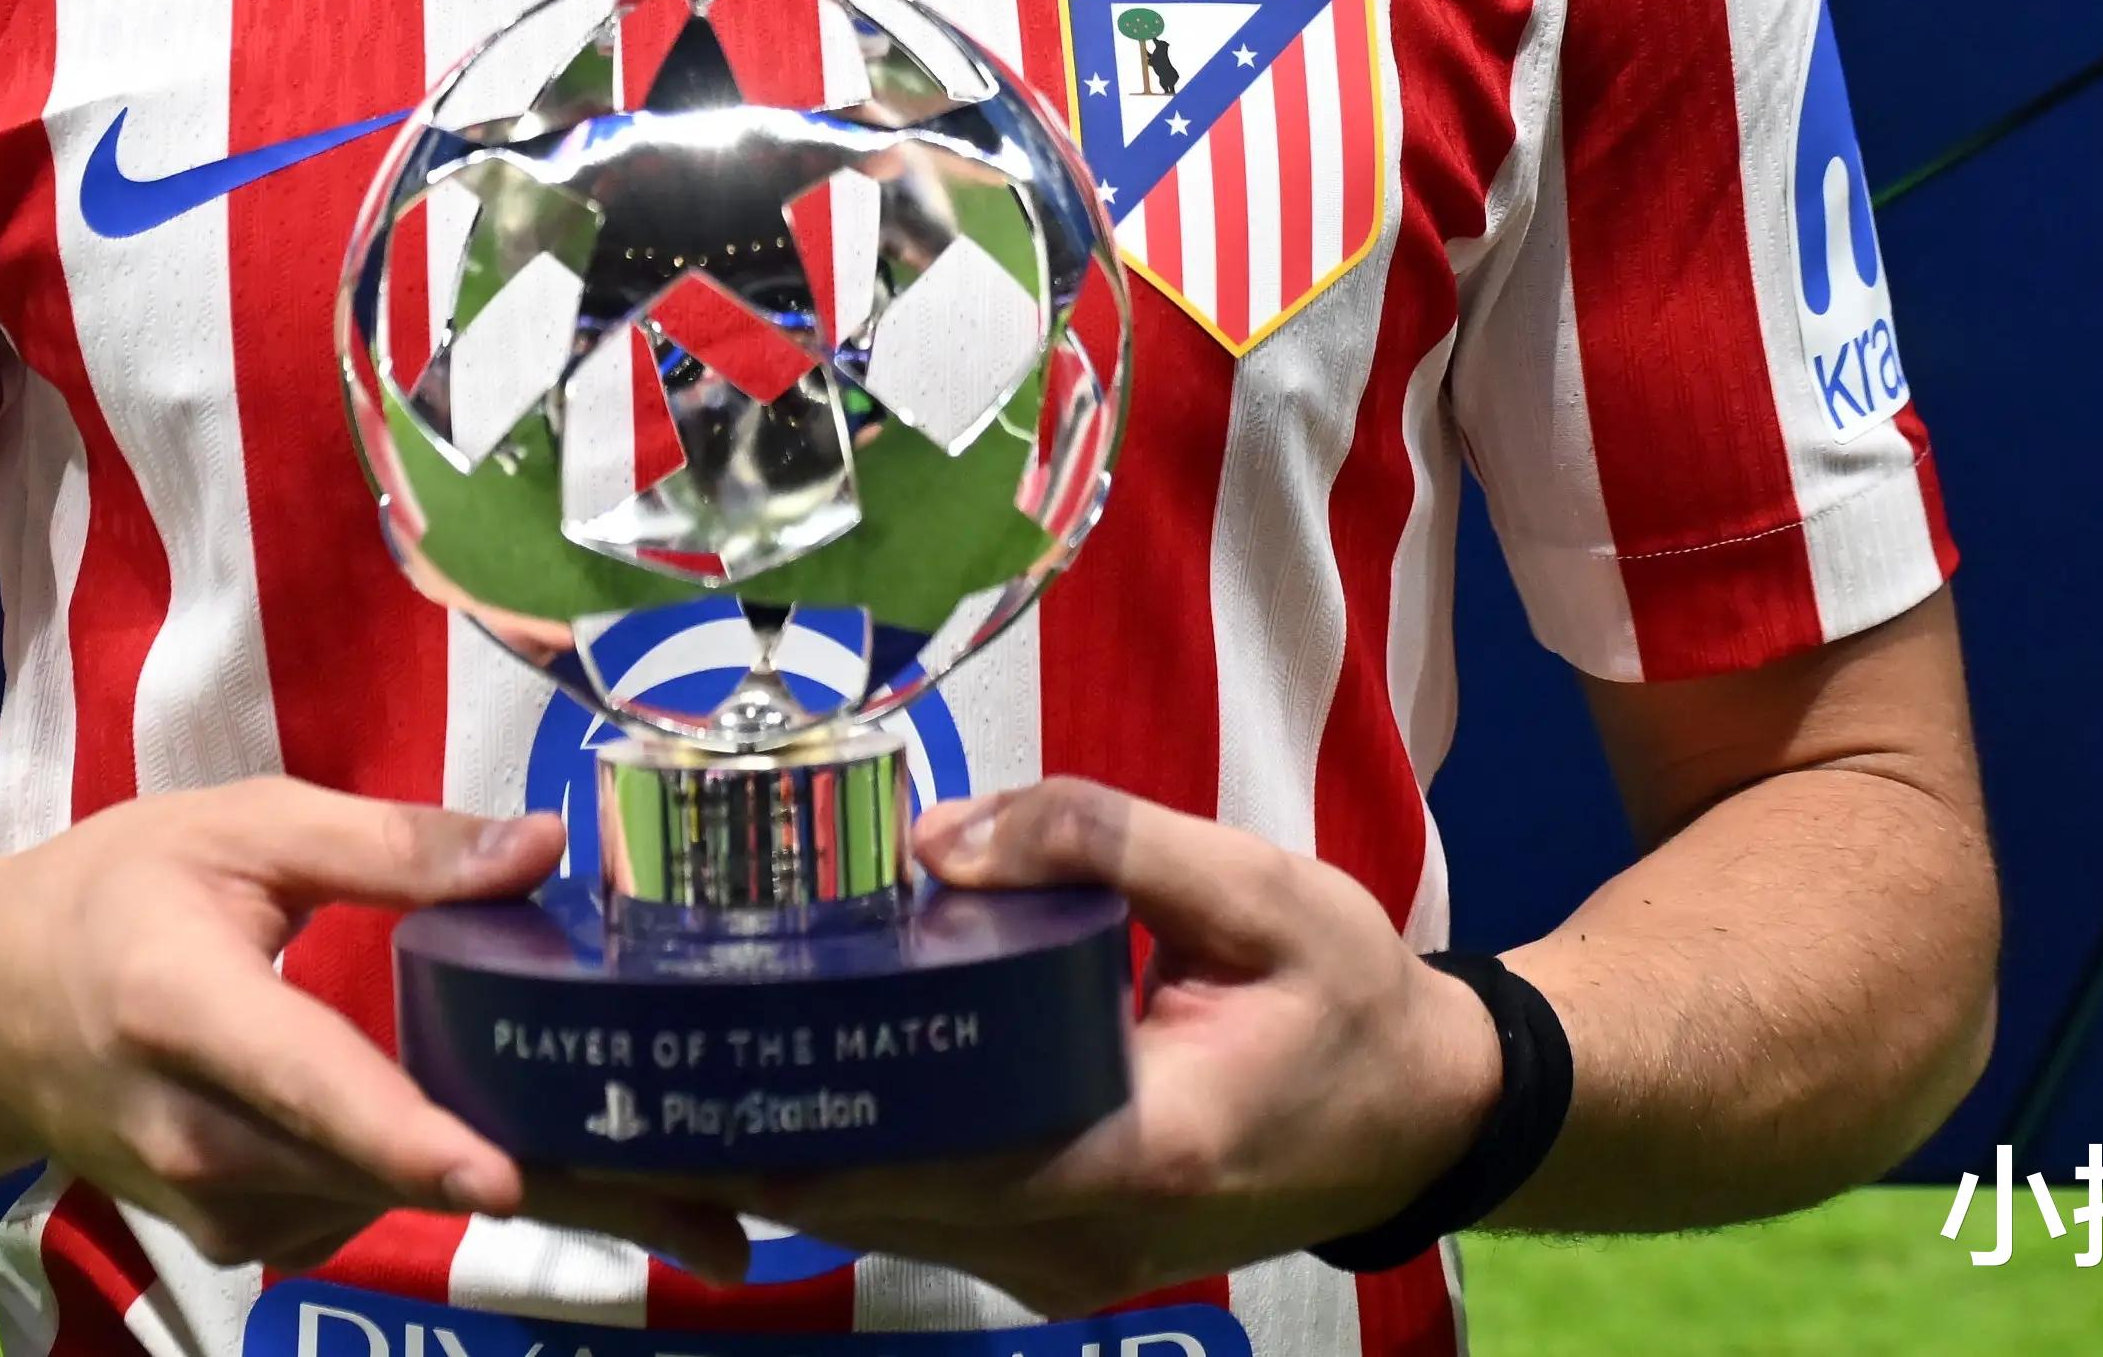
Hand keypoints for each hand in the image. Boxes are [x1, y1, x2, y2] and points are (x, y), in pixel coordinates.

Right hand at [0, 781, 746, 1281]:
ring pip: (401, 1205)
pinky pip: (373, 1210)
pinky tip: (563, 1154)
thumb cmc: (113, 896)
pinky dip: (465, 1185)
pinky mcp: (249, 1234)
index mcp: (193, 1013)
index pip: (316, 1088)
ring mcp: (225, 1209)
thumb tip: (541, 846)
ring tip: (693, 1190)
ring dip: (540, 1195)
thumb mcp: (242, 827)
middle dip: (568, 1195)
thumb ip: (389, 844)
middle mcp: (206, 1142)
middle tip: (725, 1223)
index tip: (507, 1172)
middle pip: (399, 1175)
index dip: (411, 1135)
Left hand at [754, 782, 1499, 1310]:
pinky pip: (935, 1217)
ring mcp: (1076, 1265)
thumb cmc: (1350, 995)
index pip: (934, 1154)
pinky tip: (807, 1076)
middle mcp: (1092, 1235)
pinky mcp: (1065, 1257)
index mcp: (1145, 1144)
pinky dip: (866, 1158)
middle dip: (775, 1120)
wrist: (1428, 1112)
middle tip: (674, 1025)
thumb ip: (1098, 840)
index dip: (813, 1110)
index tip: (715, 1042)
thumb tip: (940, 837)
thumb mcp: (1254, 884)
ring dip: (808, 1141)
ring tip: (710, 1041)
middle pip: (887, 1198)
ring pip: (897, 1219)